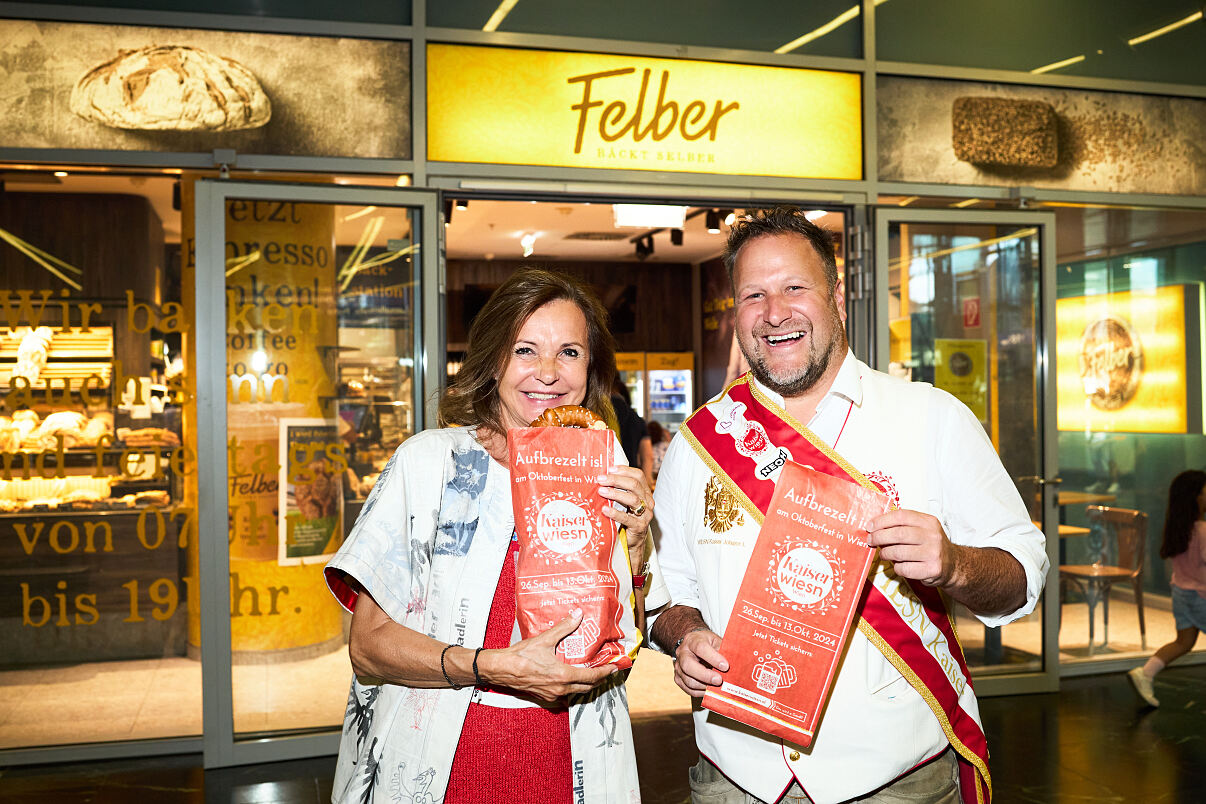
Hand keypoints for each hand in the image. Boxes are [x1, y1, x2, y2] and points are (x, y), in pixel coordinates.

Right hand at [479, 610, 615, 701]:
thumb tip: (578, 615)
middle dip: (599, 680)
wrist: (502, 669)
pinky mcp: (544, 696)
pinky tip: (571, 680)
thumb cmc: (521, 656)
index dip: (605, 672)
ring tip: (592, 674)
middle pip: (587, 687)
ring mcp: (552, 694)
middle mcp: (560, 688)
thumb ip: (564, 627)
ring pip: (576, 692)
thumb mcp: (545, 639)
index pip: (592, 677)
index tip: (614, 668)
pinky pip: (563, 695)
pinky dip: (572, 688)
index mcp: (563, 675)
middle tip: (607, 671)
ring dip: (586, 685)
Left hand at [597, 465, 653, 557]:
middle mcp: (647, 502)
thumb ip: (619, 490)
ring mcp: (645, 515)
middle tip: (601, 479)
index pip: (638, 475)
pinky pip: (627, 518)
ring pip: (632, 499)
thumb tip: (602, 477)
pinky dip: (615, 513)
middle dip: (616, 480)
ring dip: (615, 493)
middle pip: (634, 485)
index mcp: (644, 493)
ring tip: (601, 491)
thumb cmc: (626, 519)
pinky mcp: (639, 527)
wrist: (633, 542)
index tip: (609, 468)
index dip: (624, 470)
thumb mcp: (625, 503)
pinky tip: (605, 510)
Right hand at [672, 628, 727, 697]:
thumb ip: (723, 650)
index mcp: (692, 641)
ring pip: (688, 680)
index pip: (700, 648)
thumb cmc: (706, 643)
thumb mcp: (715, 640)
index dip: (713, 658)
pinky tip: (710, 690)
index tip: (725, 666)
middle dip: (705, 675)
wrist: (692, 645)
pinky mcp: (678, 678)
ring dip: (704, 686)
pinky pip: (689, 689)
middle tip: (719, 680)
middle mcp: (682, 653)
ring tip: (717, 687)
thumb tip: (735, 663)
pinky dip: (701, 692)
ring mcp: (678, 667)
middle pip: (688, 665)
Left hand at [866, 508, 958, 587]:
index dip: (882, 521)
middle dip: (879, 537)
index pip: (901, 516)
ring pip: (899, 552)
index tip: (869, 526)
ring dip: (885, 553)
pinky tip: (898, 564)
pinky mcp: (932, 569)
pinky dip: (897, 567)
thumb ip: (902, 525)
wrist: (953, 565)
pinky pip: (905, 568)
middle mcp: (932, 536)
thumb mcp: (922, 529)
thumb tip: (874, 527)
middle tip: (870, 540)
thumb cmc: (930, 545)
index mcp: (928, 521)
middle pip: (898, 534)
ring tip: (883, 554)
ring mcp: (933, 553)